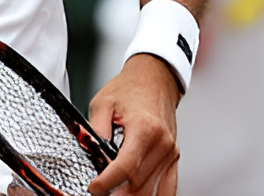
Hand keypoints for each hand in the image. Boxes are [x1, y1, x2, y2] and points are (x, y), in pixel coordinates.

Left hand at [88, 54, 180, 195]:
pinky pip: (168, 188)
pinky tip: (134, 193)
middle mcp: (162, 144)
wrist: (155, 79)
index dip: (107, 182)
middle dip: (117, 193)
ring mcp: (170, 154)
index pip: (126, 167)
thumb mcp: (103, 102)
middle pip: (139, 185)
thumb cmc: (130, 88)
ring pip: (153, 191)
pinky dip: (151, 194)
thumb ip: (96, 128)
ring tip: (114, 192)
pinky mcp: (174, 159)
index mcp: (144, 128)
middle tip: (100, 191)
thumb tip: (90, 151)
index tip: (94, 188)